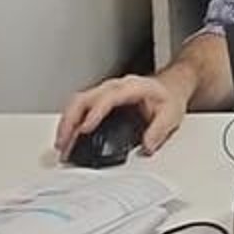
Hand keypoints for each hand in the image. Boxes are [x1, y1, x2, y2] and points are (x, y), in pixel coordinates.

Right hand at [54, 72, 189, 157]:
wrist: (170, 87)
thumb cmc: (168, 98)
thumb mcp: (171, 114)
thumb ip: (159, 131)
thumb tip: (147, 146)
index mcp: (132, 87)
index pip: (108, 98)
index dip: (94, 113)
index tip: (85, 128)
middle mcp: (115, 87)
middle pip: (84, 98)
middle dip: (70, 120)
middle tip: (64, 142)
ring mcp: (105, 91)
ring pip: (77, 102)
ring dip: (66, 123)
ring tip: (62, 144)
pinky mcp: (99, 99)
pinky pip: (79, 107)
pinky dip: (70, 122)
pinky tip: (67, 137)